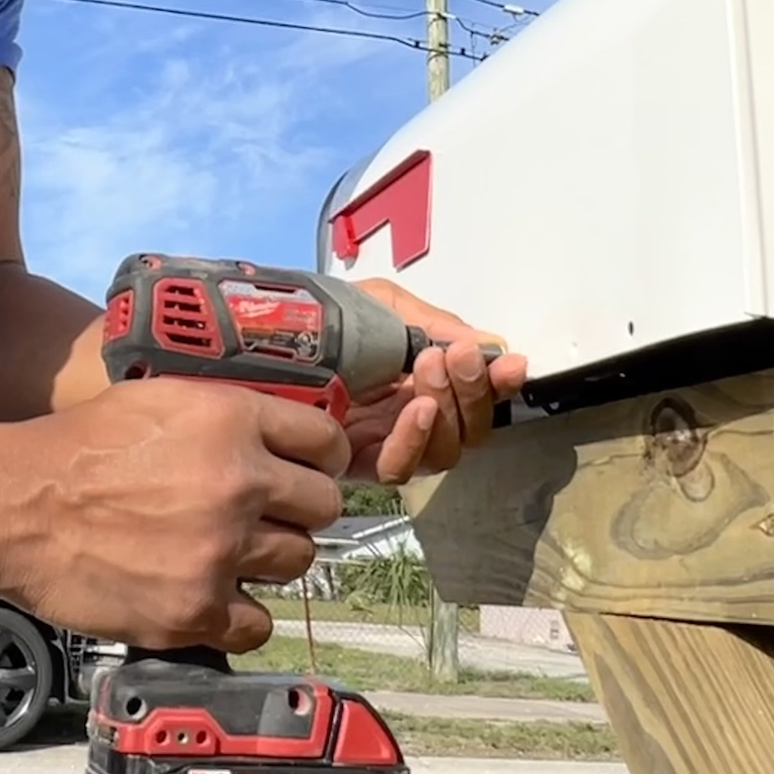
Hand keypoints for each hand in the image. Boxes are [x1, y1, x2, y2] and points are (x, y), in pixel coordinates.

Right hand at [0, 378, 348, 652]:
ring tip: (229, 550)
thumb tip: (285, 433)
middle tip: (268, 513)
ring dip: (271, 558)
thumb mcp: (162, 399)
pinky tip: (215, 595)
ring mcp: (219, 552)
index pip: (326, 442)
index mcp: (232, 421)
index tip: (309, 469)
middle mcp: (237, 484)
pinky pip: (259, 624)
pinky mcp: (195, 610)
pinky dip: (242, 614)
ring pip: (298, 562)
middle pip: (323, 506)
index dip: (321, 458)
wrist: (18, 507)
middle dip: (300, 509)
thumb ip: (229, 414)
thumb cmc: (79, 449)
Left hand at [340, 280, 529, 485]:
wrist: (261, 332)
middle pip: (467, 430)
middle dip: (473, 392)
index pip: (475, 395)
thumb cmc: (320, 316)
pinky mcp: (353, 462)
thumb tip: (491, 344)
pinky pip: (398, 468)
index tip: (511, 364)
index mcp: (421, 378)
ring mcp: (383, 441)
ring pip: (441, 452)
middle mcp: (408, 415)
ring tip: (430, 368)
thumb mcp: (385, 306)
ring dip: (447, 410)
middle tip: (457, 356)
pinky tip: (416, 408)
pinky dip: (414, 440)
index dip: (497, 385)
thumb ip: (435, 326)